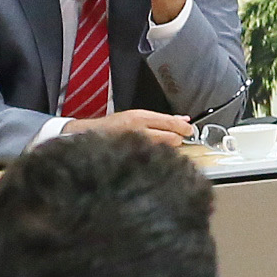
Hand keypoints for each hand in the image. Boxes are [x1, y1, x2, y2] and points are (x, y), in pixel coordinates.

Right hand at [72, 110, 197, 146]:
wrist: (87, 137)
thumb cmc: (114, 127)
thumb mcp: (137, 117)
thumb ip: (161, 119)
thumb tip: (184, 120)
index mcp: (140, 117)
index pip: (171, 122)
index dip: (184, 128)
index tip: (189, 131)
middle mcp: (139, 129)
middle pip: (171, 139)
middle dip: (176, 141)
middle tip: (175, 141)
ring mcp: (135, 144)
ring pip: (164, 150)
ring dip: (168, 151)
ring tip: (161, 149)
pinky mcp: (131, 157)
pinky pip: (152, 159)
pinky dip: (157, 158)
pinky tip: (153, 158)